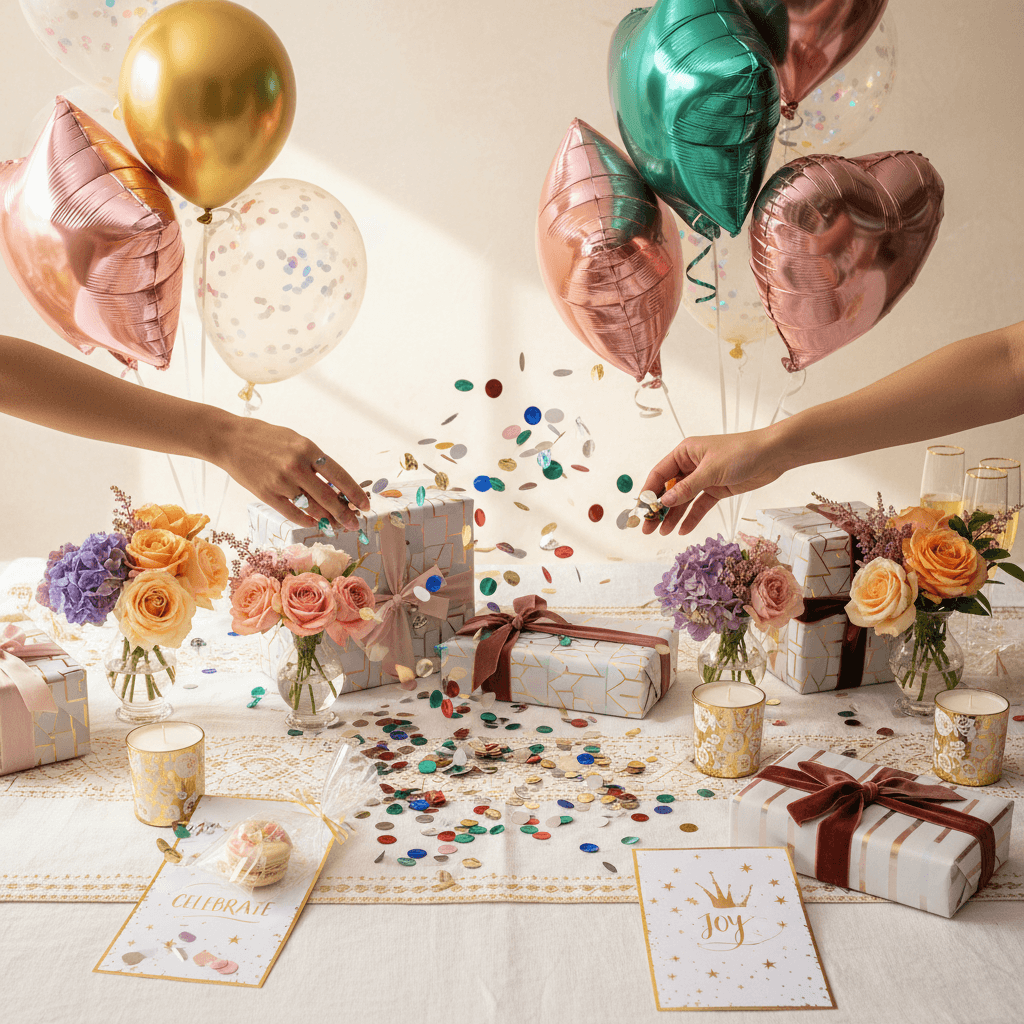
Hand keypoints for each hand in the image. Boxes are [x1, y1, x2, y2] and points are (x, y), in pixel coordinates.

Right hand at [214, 414, 369, 531]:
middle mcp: (296, 466)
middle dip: (345, 513)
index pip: (339, 476)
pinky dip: (306, 520)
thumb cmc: (267, 438)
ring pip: (312, 508)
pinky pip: (293, 514)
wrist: (231, 440)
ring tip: (337, 525)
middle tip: (355, 523)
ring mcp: (281, 482)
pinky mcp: (267, 495)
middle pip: (328, 497)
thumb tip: (337, 487)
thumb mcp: (297, 441)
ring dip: (328, 519)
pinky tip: (313, 522)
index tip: (365, 505)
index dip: (355, 493)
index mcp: (308, 449)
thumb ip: (315, 462)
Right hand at [641, 429, 782, 536]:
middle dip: (658, 508)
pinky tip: (683, 529)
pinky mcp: (717, 489)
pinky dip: (692, 517)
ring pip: (683, 500)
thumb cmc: (741, 452)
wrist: (773, 455)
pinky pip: (700, 505)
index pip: (659, 474)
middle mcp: (691, 465)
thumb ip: (687, 488)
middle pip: (669, 489)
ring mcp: (704, 478)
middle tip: (648, 527)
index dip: (648, 492)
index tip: (641, 510)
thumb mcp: (710, 470)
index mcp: (685, 452)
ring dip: (673, 516)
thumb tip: (664, 501)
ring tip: (663, 532)